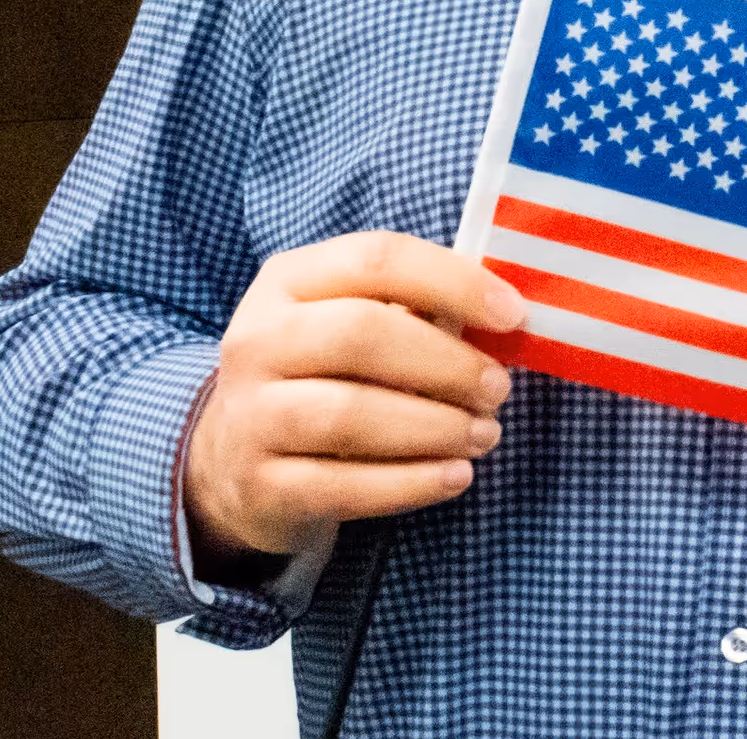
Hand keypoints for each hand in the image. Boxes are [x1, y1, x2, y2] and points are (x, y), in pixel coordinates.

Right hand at [184, 231, 525, 574]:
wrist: (232, 456)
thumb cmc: (324, 371)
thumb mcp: (353, 319)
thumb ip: (417, 308)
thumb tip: (504, 319)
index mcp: (289, 280)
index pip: (378, 259)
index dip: (454, 281)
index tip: (514, 314)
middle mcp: (257, 340)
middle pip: (362, 335)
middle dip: (447, 363)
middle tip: (499, 388)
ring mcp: (249, 415)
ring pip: (351, 415)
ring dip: (435, 427)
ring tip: (485, 434)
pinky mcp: (258, 486)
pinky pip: (342, 486)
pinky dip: (410, 483)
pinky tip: (455, 477)